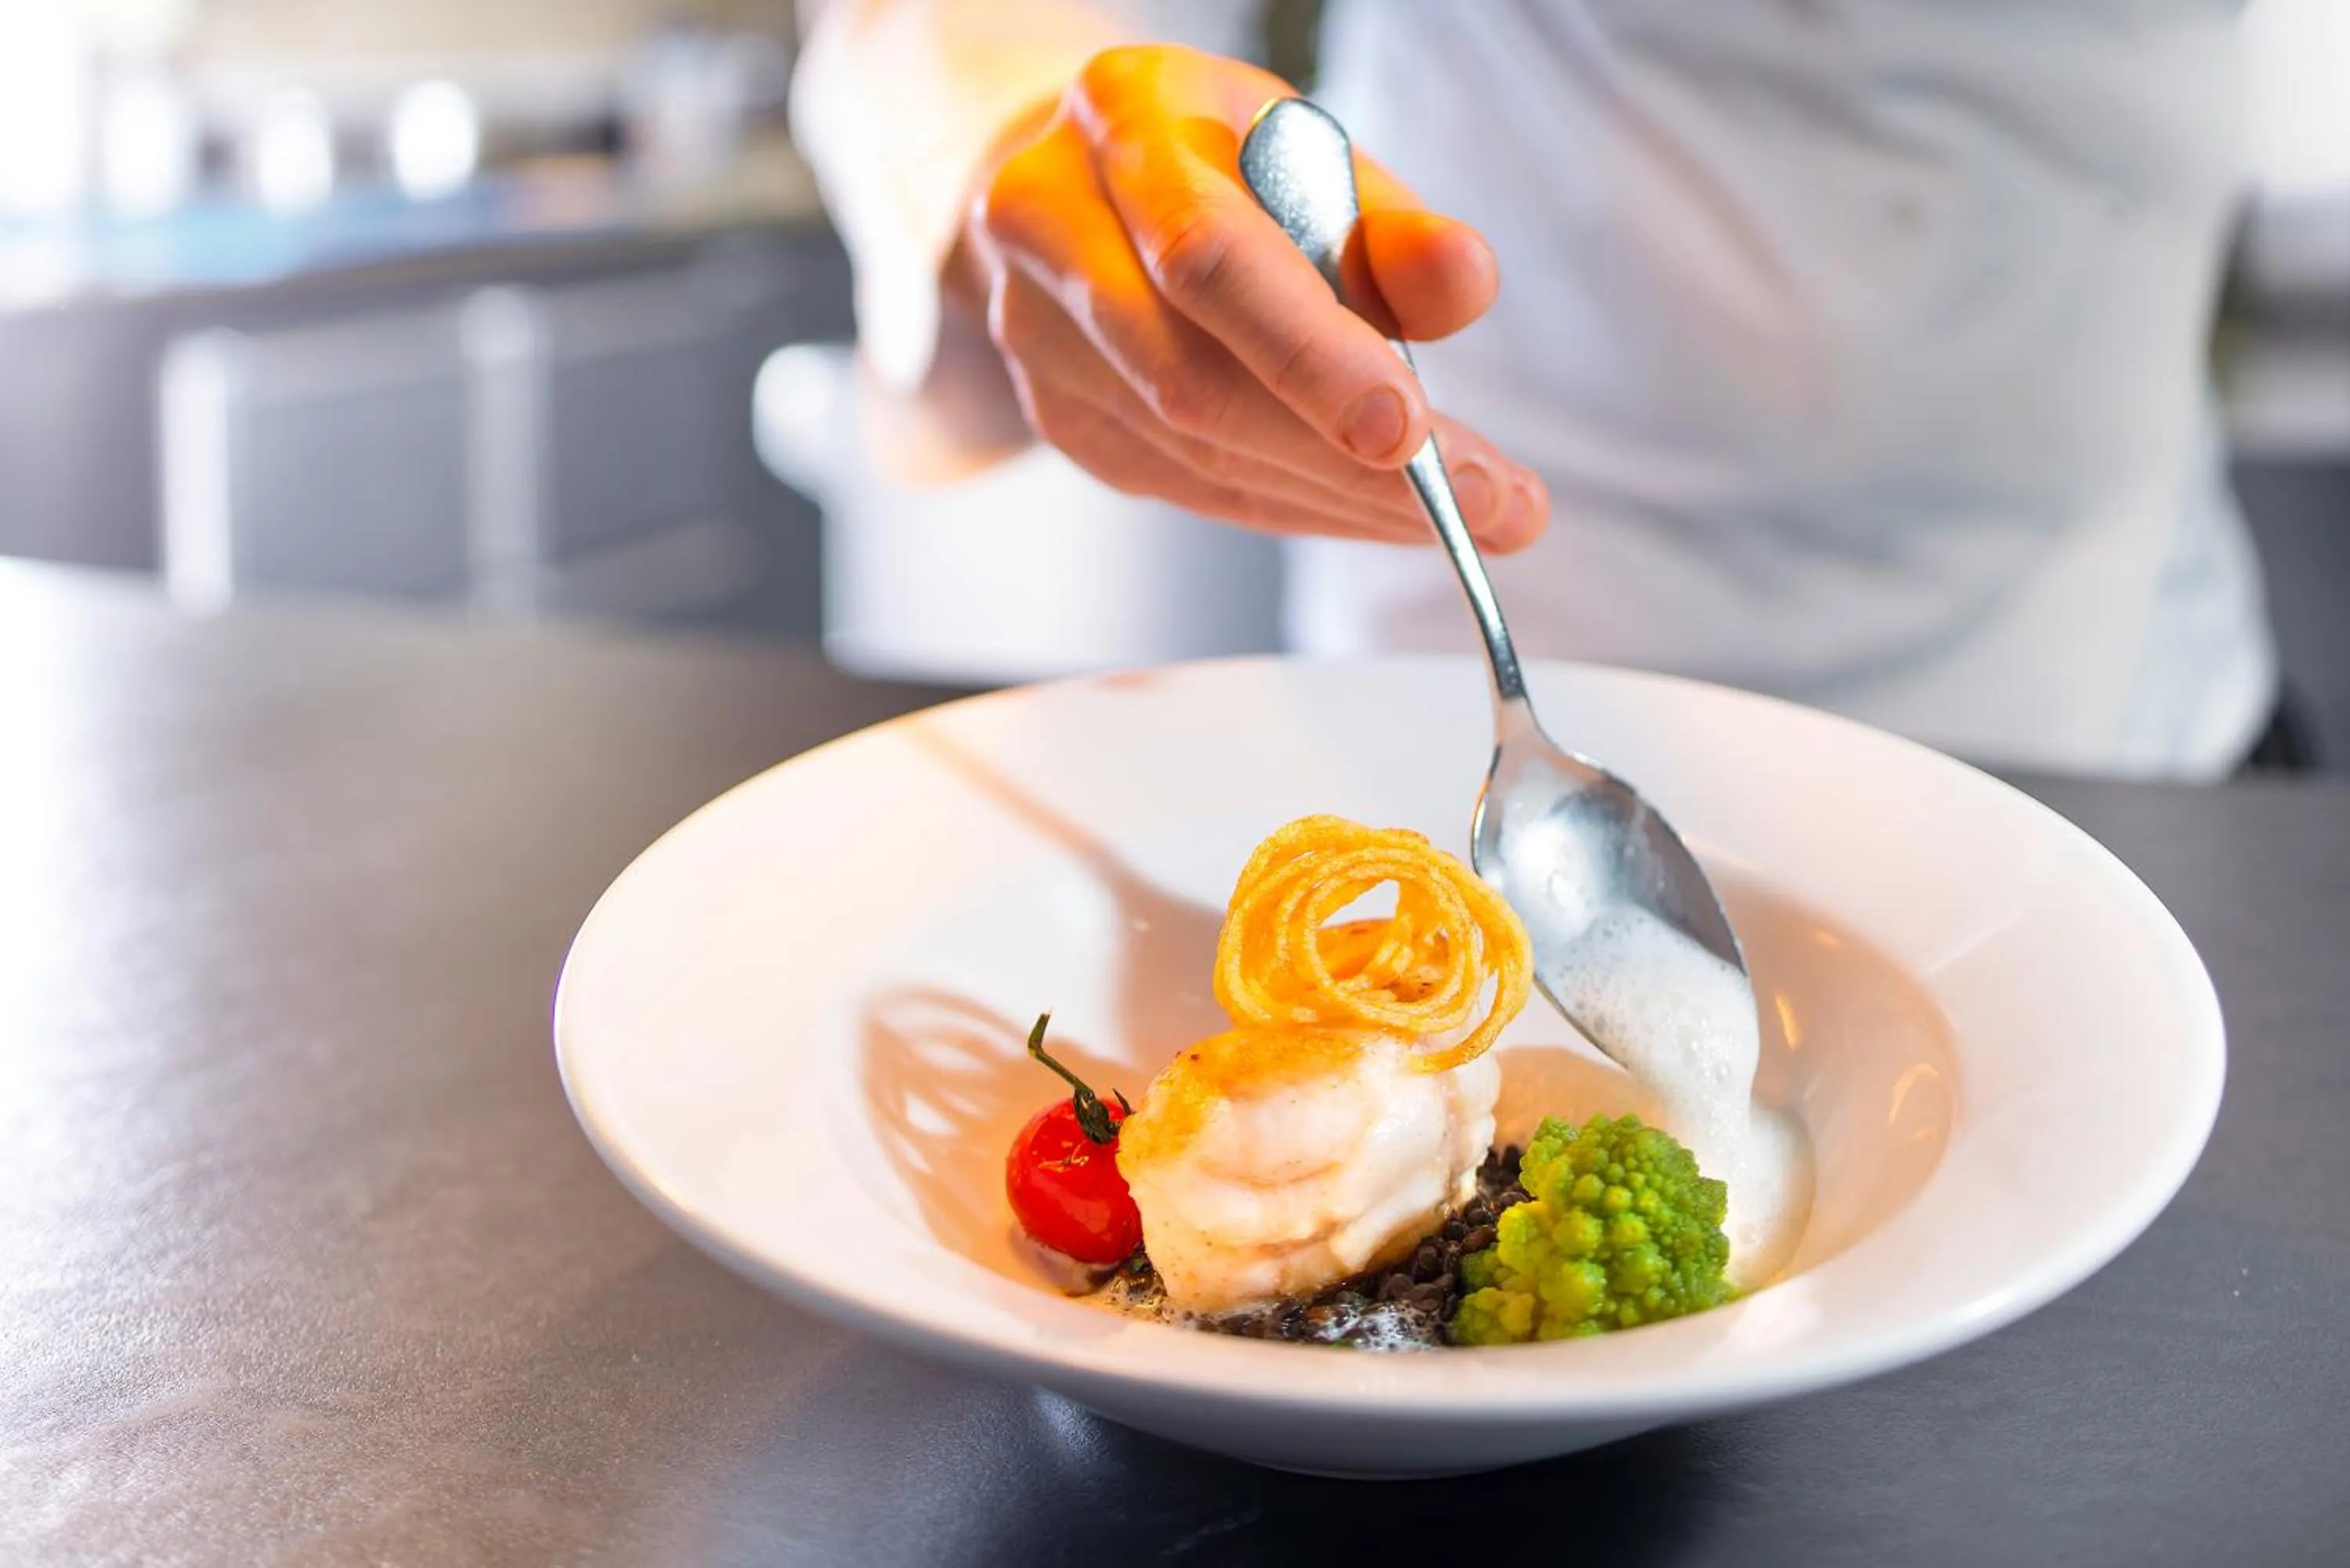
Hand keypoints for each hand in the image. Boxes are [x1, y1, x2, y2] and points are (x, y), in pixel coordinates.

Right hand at [952, 45, 1547, 550]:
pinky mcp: (1060, 418)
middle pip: (1193, 380)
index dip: (1309, 353)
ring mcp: (1037, 336)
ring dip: (1344, 498)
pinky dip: (1302, 505)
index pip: (1206, 257)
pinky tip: (1383, 512)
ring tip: (1470, 515)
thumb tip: (1465, 282)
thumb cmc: (1219, 159)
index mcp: (1121, 117)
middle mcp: (1049, 224)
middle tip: (1489, 505)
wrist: (1083, 183)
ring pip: (1195, 451)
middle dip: (1348, 459)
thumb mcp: (1310, 150)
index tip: (1412, 430)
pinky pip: (1193, 486)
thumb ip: (1388, 222)